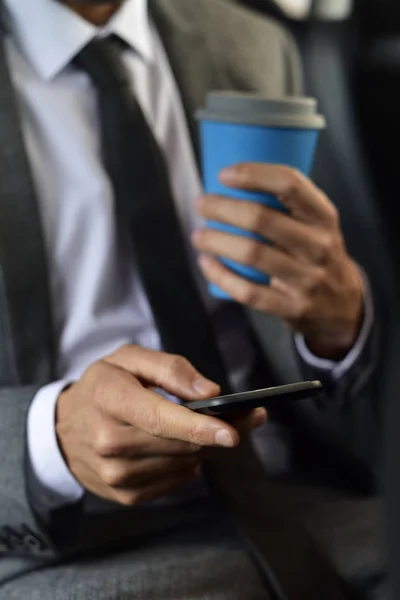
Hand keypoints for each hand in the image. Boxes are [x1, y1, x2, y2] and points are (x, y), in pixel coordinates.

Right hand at [56, 345, 265, 505]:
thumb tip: (211, 391)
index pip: (158, 418)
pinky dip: (187, 462)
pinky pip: (176, 480)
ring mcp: (117, 475)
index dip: (197, 427)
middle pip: (180, 444)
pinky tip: (178, 445)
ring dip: (203, 446)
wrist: (64, 429)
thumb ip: (170, 368)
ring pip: (184, 464)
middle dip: (218, 432)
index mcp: (109, 400)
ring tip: (204, 427)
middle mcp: (110, 443)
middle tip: (245, 417)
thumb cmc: (103, 387)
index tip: (231, 432)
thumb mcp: (128, 359)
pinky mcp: (127, 496)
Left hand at [193, 163, 363, 359]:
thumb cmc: (316, 253)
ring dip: (217, 241)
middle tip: (201, 204)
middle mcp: (319, 245)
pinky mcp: (292, 307)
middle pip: (261, 219)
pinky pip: (249, 292)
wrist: (342, 304)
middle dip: (222, 208)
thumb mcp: (316, 224)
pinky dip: (221, 275)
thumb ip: (286, 205)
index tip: (224, 175)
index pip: (290, 184)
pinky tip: (207, 262)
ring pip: (252, 254)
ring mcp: (307, 279)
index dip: (253, 175)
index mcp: (324, 216)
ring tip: (198, 234)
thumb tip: (229, 183)